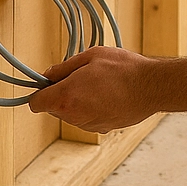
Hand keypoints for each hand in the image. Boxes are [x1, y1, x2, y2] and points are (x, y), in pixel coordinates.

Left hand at [28, 47, 157, 132]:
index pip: (36, 103)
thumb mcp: (91, 56)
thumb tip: (48, 74)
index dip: (40, 91)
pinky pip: (87, 117)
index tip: (50, 81)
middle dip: (61, 93)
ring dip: (77, 100)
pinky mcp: (101, 129)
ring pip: (71, 113)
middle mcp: (73, 116)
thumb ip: (64, 67)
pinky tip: (108, 94)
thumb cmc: (122, 69)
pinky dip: (91, 107)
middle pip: (54, 107)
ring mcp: (88, 125)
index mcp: (66, 96)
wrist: (150, 87)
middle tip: (81, 75)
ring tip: (99, 83)